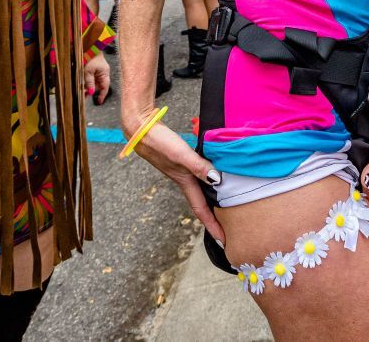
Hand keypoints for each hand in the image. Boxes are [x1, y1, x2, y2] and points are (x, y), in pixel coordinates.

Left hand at [83, 53, 110, 104]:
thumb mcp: (88, 71)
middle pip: (98, 85)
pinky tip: (82, 83)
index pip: (105, 87)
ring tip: (81, 90)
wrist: (88, 45)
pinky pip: (92, 77)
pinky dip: (87, 81)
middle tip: (83, 95)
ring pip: (94, 82)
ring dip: (88, 86)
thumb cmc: (89, 57)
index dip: (102, 95)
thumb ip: (89, 82)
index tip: (99, 102)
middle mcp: (103, 73)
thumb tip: (91, 93)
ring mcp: (99, 70)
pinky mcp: (94, 68)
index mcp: (105, 74)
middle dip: (91, 91)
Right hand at [122, 115, 223, 241]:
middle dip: (214, 217)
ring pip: (200, 189)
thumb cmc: (158, 142)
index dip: (212, 225)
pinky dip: (208, 180)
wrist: (139, 128)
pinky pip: (199, 175)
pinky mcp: (180, 159)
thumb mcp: (180, 154)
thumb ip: (198, 166)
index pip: (201, 209)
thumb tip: (218, 180)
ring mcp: (181, 170)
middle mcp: (183, 179)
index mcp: (184, 182)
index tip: (223, 241)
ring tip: (226, 207)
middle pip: (202, 203)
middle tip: (229, 229)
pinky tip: (214, 175)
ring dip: (212, 200)